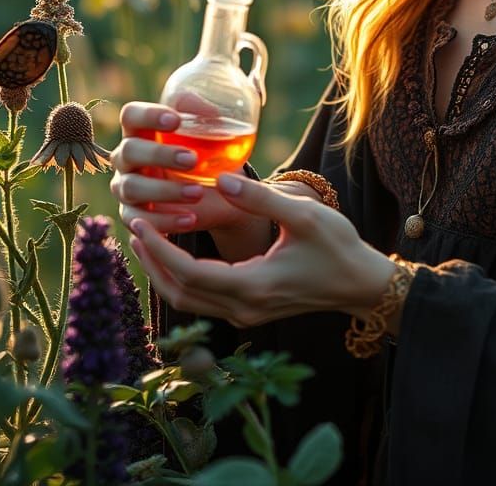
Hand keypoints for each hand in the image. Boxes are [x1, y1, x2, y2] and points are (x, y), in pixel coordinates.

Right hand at [110, 102, 319, 236]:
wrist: (219, 196)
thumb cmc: (210, 157)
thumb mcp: (213, 138)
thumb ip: (208, 120)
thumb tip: (210, 110)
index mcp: (143, 131)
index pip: (131, 115)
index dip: (148, 115)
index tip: (176, 120)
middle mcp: (128, 158)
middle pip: (128, 151)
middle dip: (159, 155)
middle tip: (193, 159)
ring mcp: (127, 187)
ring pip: (131, 187)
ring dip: (165, 190)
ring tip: (198, 192)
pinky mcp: (133, 216)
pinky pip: (139, 220)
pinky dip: (165, 221)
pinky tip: (190, 218)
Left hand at [127, 172, 397, 328]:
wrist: (361, 284)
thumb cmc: (338, 247)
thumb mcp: (303, 215)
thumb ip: (260, 198)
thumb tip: (222, 180)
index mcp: (252, 287)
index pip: (189, 273)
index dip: (160, 249)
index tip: (140, 223)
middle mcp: (243, 309)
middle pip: (179, 292)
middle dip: (152, 261)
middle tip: (133, 227)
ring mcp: (246, 315)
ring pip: (188, 300)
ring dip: (163, 272)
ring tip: (146, 240)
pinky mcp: (250, 312)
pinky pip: (203, 300)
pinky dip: (182, 278)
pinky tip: (177, 254)